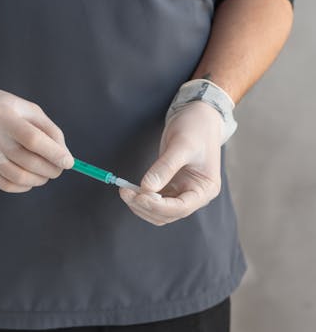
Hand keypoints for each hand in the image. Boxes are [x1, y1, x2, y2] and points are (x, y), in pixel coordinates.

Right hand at [0, 73, 73, 192]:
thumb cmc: (2, 109)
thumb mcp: (27, 109)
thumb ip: (49, 130)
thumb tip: (65, 157)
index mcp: (2, 116)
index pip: (33, 140)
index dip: (54, 153)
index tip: (69, 162)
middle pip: (29, 162)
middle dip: (51, 169)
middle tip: (60, 168)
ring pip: (20, 178)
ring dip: (40, 179)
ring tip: (46, 173)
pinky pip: (8, 185)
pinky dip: (25, 185)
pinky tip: (31, 178)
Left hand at [119, 101, 223, 224]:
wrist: (198, 116)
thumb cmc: (196, 128)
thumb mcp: (182, 145)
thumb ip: (165, 167)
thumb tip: (146, 187)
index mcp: (205, 189)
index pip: (181, 208)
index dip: (158, 206)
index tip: (139, 197)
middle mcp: (195, 196)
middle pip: (167, 214)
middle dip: (145, 206)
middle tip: (126, 192)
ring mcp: (182, 193)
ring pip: (158, 212)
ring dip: (140, 205)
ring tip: (125, 190)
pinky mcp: (170, 188)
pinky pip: (154, 201)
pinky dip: (141, 198)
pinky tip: (130, 189)